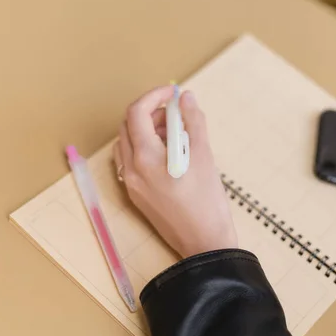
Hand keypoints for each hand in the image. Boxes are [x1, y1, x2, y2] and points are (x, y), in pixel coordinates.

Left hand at [113, 86, 236, 258]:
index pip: (137, 113)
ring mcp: (130, 183)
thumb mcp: (204, 156)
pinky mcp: (135, 194)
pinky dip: (144, 147)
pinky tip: (167, 153)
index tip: (172, 92)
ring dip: (146, 129)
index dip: (153, 96)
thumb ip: (193, 121)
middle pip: (128, 126)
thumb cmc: (207, 202)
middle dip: (150, 112)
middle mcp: (131, 169)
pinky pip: (130, 160)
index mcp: (145, 157)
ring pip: (127, 142)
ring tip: (174, 133)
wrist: (203, 243)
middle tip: (176, 113)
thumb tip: (185, 96)